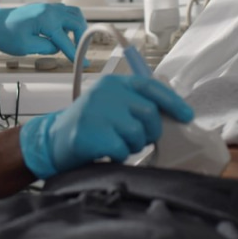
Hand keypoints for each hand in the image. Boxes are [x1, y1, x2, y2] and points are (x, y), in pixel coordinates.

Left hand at [0, 0, 86, 61]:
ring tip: (75, 41)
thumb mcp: (25, 47)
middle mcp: (50, 10)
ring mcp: (48, 7)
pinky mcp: (45, 8)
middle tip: (80, 51)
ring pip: (73, 13)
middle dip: (81, 37)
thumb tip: (57, 47)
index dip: (75, 53)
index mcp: (46, 20)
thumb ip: (46, 47)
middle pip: (76, 22)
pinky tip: (64, 33)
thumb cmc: (5, 34)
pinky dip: (70, 21)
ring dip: (77, 27)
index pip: (66, 40)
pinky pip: (65, 12)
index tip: (84, 63)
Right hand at [18, 74, 193, 178]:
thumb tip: (171, 112)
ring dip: (132, 145)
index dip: (172, 102)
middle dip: (150, 132)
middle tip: (137, 138)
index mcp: (113, 83)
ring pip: (137, 133)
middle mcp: (105, 93)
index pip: (151, 87)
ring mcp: (97, 112)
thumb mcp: (109, 104)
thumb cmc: (87, 125)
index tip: (187, 115)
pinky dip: (118, 155)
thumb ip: (134, 103)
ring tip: (115, 143)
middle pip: (149, 114)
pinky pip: (121, 149)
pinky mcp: (90, 133)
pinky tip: (105, 151)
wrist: (50, 140)